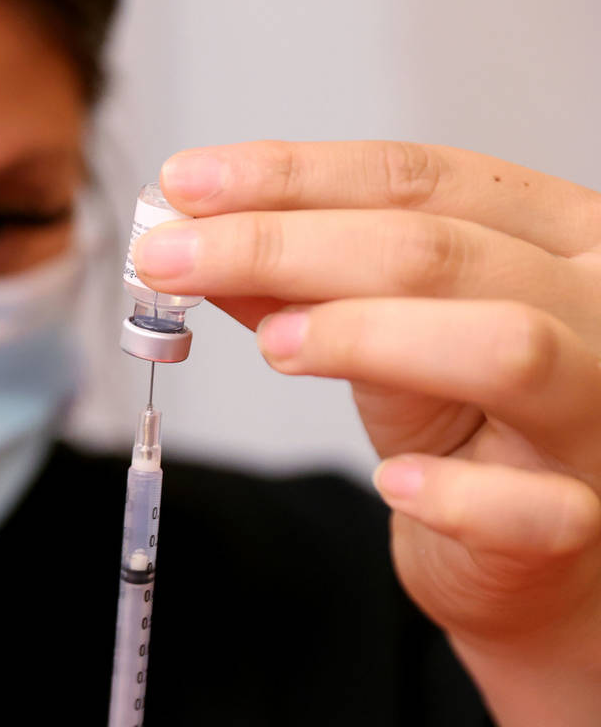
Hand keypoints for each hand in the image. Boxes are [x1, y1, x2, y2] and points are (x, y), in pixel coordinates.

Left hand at [134, 141, 600, 724]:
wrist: (539, 552)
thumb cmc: (464, 420)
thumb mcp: (380, 330)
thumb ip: (300, 283)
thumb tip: (192, 236)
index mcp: (554, 235)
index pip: (416, 178)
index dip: (290, 175)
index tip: (185, 184)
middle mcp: (595, 308)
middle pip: (435, 250)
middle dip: (280, 246)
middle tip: (169, 260)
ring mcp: (600, 416)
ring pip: (504, 346)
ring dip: (366, 335)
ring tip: (272, 346)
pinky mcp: (585, 520)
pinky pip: (537, 509)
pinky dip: (453, 493)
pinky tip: (392, 484)